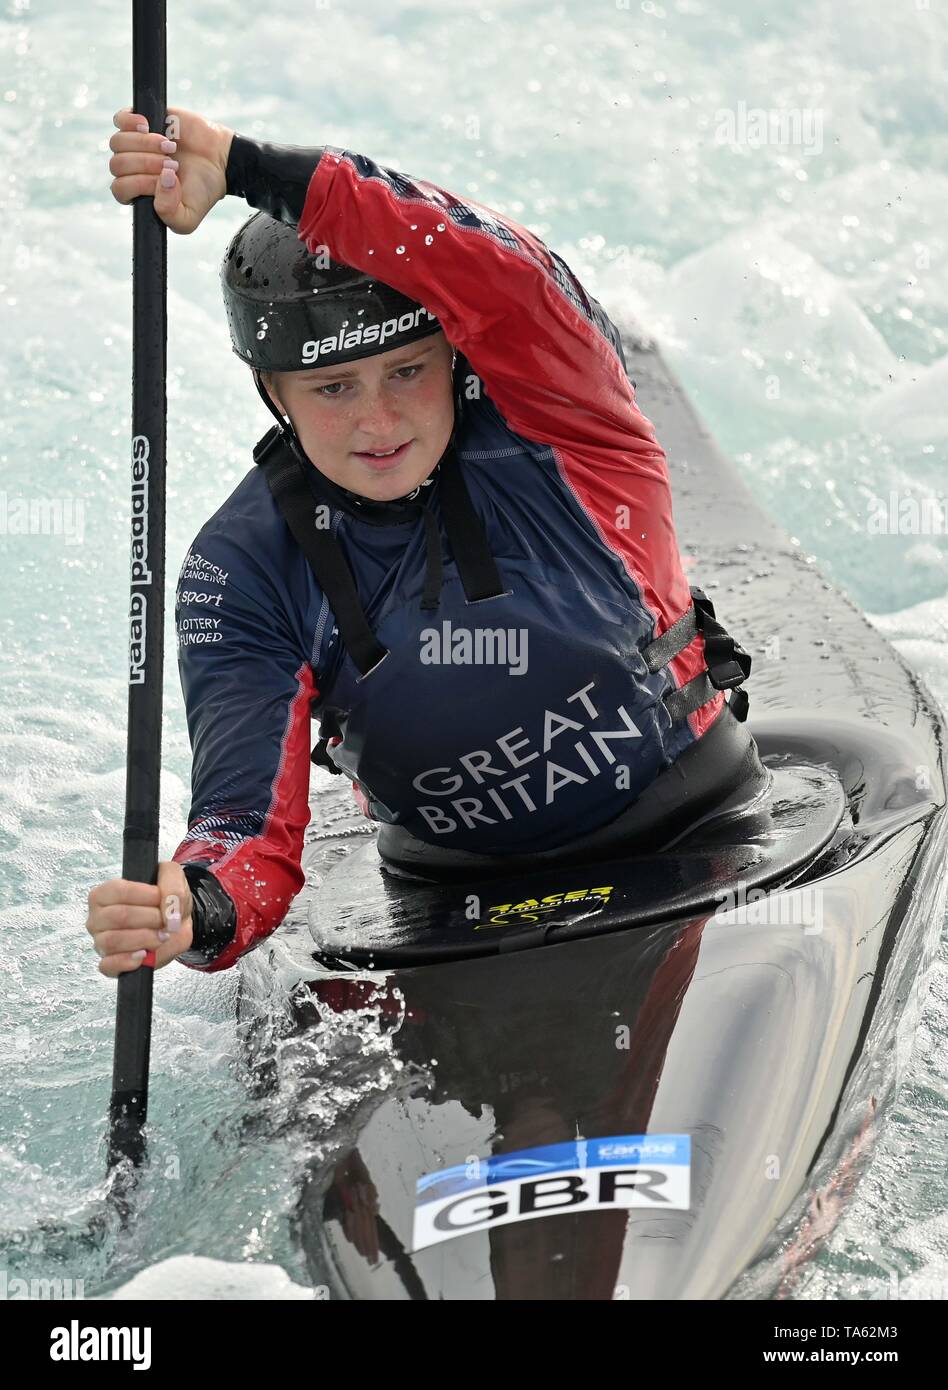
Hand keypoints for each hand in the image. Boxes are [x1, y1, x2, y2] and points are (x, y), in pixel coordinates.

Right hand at [86, 862, 194, 976]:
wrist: (174, 923)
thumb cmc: (164, 899)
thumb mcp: (174, 878)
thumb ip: (173, 887)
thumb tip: (169, 915)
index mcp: (105, 893)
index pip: (119, 891)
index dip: (147, 896)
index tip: (162, 900)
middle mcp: (98, 917)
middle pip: (119, 917)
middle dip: (151, 919)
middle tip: (166, 921)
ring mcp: (100, 942)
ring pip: (113, 941)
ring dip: (145, 939)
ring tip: (161, 936)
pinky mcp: (108, 963)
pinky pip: (109, 966)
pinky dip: (128, 962)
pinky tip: (145, 954)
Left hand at [108, 105, 234, 234]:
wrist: (220, 161)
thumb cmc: (202, 190)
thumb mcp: (189, 218)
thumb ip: (170, 216)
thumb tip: (159, 183)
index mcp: (138, 194)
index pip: (121, 189)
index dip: (140, 183)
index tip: (168, 178)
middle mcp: (132, 170)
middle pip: (117, 165)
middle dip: (146, 164)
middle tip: (173, 163)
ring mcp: (134, 145)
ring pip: (117, 143)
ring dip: (144, 144)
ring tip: (169, 147)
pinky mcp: (140, 123)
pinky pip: (119, 119)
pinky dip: (130, 122)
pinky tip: (148, 126)